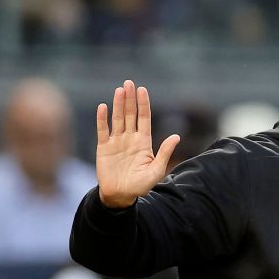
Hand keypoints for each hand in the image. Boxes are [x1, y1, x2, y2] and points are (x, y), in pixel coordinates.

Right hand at [95, 79, 180, 207]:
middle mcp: (130, 139)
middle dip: (130, 99)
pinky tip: (103, 107)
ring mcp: (116, 142)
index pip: (144, 118)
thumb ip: (165, 152)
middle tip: (129, 83)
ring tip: (119, 90)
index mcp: (144, 142)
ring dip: (118, 104)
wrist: (121, 195)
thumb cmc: (140, 185)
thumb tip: (177, 136)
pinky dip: (102, 119)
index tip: (142, 90)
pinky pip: (103, 131)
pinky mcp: (104, 148)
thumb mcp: (156, 170)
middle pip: (130, 115)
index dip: (143, 104)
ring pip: (117, 119)